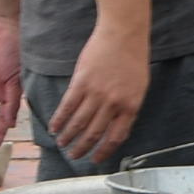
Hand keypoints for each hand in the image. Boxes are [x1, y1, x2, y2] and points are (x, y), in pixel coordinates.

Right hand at [55, 21, 149, 168]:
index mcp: (131, 106)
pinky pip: (67, 107)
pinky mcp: (81, 83)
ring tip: (62, 144)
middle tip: (74, 156)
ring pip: (78, 123)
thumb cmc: (133, 59)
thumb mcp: (139, 87)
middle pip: (94, 133)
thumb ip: (127, 108)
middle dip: (82, 148)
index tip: (95, 159)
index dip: (104, 151)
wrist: (124, 34)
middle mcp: (113, 103)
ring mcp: (96, 93)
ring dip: (68, 137)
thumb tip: (116, 128)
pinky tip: (54, 127)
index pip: (116, 137)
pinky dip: (59, 120)